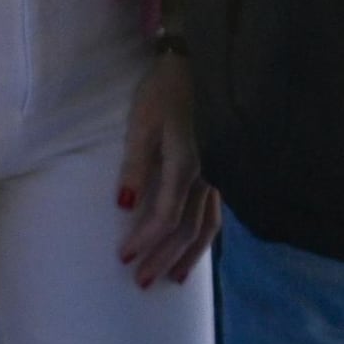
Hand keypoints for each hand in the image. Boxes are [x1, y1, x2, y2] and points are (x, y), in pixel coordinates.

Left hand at [114, 45, 214, 286]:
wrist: (199, 61)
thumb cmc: (165, 88)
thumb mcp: (142, 121)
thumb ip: (134, 165)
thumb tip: (123, 205)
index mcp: (186, 165)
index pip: (165, 216)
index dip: (146, 241)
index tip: (125, 258)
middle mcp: (206, 175)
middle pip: (187, 228)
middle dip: (164, 257)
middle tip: (143, 282)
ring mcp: (217, 173)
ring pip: (207, 224)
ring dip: (189, 254)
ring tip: (174, 278)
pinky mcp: (220, 166)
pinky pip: (214, 210)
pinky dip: (204, 233)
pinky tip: (196, 243)